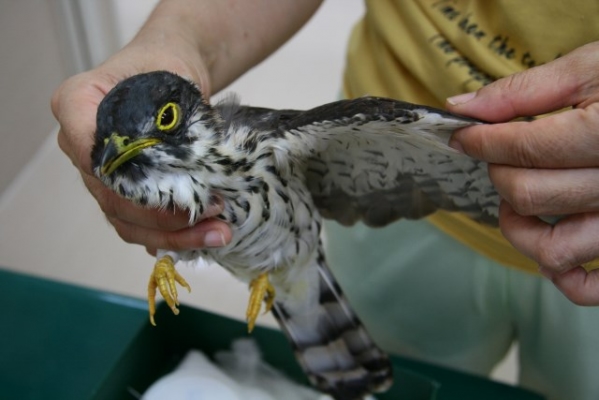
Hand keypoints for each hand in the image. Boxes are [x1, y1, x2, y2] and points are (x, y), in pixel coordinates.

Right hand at [51, 26, 231, 254]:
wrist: (170, 70)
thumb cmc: (166, 65)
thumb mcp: (173, 74)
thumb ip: (170, 113)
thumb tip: (188, 165)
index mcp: (77, 103)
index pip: (90, 147)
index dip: (130, 177)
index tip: (178, 193)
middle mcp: (79, 144)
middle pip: (112, 196)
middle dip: (166, 217)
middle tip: (214, 215)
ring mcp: (98, 173)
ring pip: (124, 219)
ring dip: (173, 235)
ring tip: (218, 233)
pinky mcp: (121, 192)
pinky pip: (136, 225)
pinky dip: (169, 237)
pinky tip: (201, 239)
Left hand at [446, 41, 598, 304]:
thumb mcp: (593, 68)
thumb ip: (525, 90)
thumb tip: (461, 107)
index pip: (525, 148)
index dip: (480, 141)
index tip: (463, 135)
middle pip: (529, 195)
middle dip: (500, 172)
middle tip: (502, 156)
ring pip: (553, 251)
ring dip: (519, 228)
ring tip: (519, 200)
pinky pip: (592, 288)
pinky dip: (563, 275)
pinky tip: (551, 246)